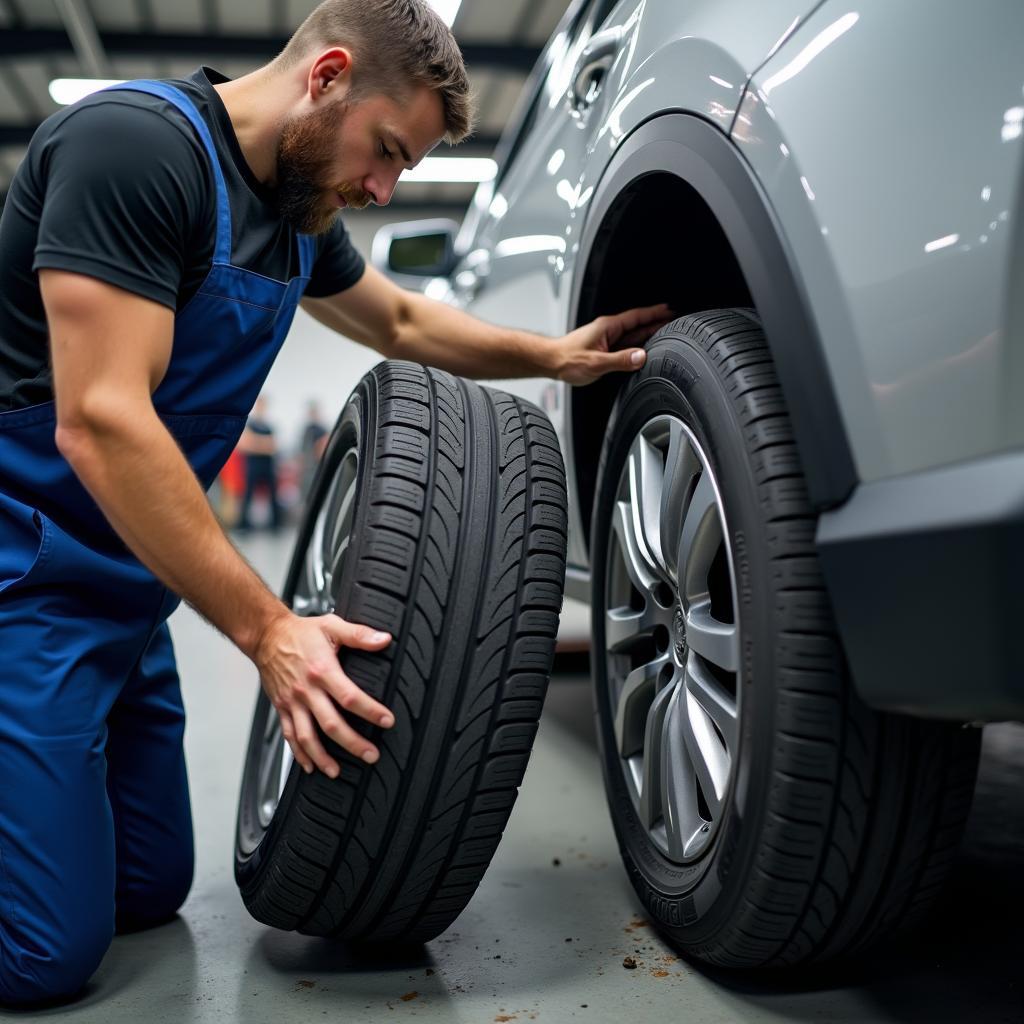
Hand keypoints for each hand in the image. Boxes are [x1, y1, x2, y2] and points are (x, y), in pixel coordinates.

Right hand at [253, 611, 393, 777]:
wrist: (266, 636)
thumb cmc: (300, 632)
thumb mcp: (332, 626)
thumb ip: (360, 635)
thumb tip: (384, 640)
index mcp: (322, 671)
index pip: (349, 697)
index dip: (370, 711)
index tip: (387, 721)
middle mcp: (307, 691)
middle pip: (331, 724)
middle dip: (352, 744)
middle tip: (371, 755)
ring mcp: (293, 702)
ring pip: (307, 737)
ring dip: (322, 758)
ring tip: (338, 771)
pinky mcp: (282, 708)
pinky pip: (289, 736)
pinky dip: (299, 754)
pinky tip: (310, 766)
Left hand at [552, 303, 674, 385]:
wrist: (551, 363)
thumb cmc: (567, 360)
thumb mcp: (596, 362)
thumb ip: (620, 360)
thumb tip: (641, 356)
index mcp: (608, 327)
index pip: (636, 317)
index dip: (654, 313)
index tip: (669, 310)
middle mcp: (609, 331)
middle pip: (638, 325)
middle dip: (656, 321)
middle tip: (674, 320)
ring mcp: (607, 340)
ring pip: (633, 335)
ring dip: (648, 333)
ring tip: (666, 332)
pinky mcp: (604, 350)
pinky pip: (626, 346)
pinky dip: (638, 346)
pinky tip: (645, 350)